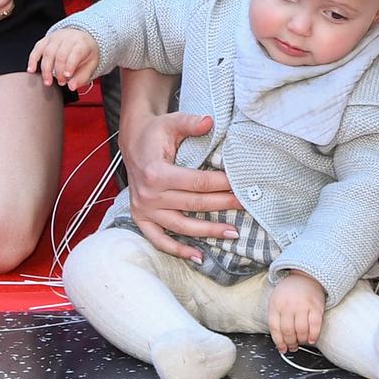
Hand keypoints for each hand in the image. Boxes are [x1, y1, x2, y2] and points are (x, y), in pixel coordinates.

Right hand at [27, 27, 101, 89]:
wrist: (81, 38)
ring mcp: (56, 37)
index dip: (70, 65)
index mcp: (82, 43)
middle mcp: (68, 38)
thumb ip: (82, 77)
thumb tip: (71, 86)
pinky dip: (33, 60)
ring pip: (47, 52)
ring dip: (46, 69)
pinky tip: (31, 70)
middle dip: (58, 71)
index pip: (75, 53)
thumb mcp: (91, 65)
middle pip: (60, 54)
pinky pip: (37, 48)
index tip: (67, 76)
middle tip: (61, 82)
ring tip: (48, 81)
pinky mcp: (46, 39)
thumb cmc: (86, 53)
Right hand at [124, 110, 238, 262]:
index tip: (240, 185)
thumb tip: (210, 121)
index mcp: (156, 173)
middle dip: (222, 205)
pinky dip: (178, 250)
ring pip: (181, 226)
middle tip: (246, 205)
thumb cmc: (155, 133)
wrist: (133, 143)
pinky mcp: (141, 219)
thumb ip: (190, 123)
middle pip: (193, 205)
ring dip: (208, 232)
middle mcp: (148, 195)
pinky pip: (159, 240)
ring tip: (233, 232)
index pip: (196, 182)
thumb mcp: (171, 122)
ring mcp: (144, 210)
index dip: (221, 184)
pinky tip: (198, 256)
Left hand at [266, 274, 325, 353]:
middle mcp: (288, 305)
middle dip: (291, 343)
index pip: (275, 328)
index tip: (282, 349)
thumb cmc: (290, 291)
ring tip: (302, 342)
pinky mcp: (316, 306)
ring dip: (301, 340)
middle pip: (288, 331)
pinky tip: (312, 339)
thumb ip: (276, 318)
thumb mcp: (276, 300)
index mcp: (276, 304)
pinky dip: (314, 335)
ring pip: (301, 330)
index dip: (279, 342)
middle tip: (293, 346)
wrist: (305, 275)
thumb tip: (280, 341)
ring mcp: (303, 305)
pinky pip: (315, 325)